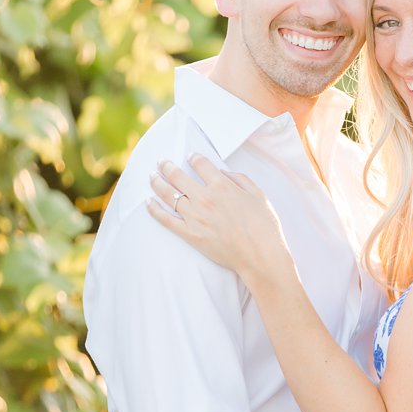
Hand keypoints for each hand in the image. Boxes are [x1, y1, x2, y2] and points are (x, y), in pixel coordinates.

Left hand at [147, 154, 291, 284]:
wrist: (260, 256)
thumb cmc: (264, 226)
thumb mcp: (259, 196)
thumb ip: (240, 179)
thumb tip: (223, 172)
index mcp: (222, 186)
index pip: (201, 164)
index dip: (194, 157)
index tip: (190, 156)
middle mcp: (204, 198)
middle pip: (178, 176)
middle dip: (167, 166)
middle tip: (161, 161)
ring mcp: (194, 216)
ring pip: (168, 194)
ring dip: (156, 182)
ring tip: (151, 176)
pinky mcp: (189, 233)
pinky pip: (165, 219)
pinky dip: (154, 210)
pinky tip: (148, 202)